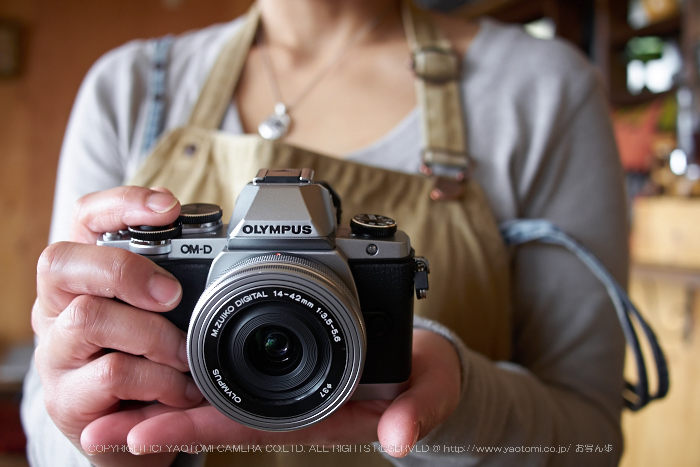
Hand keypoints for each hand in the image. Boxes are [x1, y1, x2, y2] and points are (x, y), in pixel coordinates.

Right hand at [32, 186, 203, 466]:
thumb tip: (223, 243)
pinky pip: (113, 374)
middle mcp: (57, 305)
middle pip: (62, 261)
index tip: (169, 206)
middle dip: (125, 270)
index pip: (84, 218)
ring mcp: (55, 352)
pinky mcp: (65, 398)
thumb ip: (173, 278)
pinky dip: (159, 379)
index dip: (122, 203)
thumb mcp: (159, 313)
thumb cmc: (145, 355)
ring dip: (153, 335)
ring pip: (89, 318)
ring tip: (184, 355)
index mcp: (84, 273)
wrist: (128, 427)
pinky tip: (181, 388)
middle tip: (172, 295)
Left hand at [91, 328, 460, 457]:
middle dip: (158, 424)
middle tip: (96, 426)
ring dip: (167, 400)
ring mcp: (289, 390)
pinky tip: (164, 367)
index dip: (196, 430)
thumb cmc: (424, 380)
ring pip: (220, 397)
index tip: (141, 433)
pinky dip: (199, 376)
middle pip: (217, 416)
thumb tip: (401, 439)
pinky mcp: (289, 370)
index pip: (249, 426)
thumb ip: (420, 411)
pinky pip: (238, 375)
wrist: (426, 368)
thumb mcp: (430, 392)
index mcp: (320, 414)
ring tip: (108, 403)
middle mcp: (294, 406)